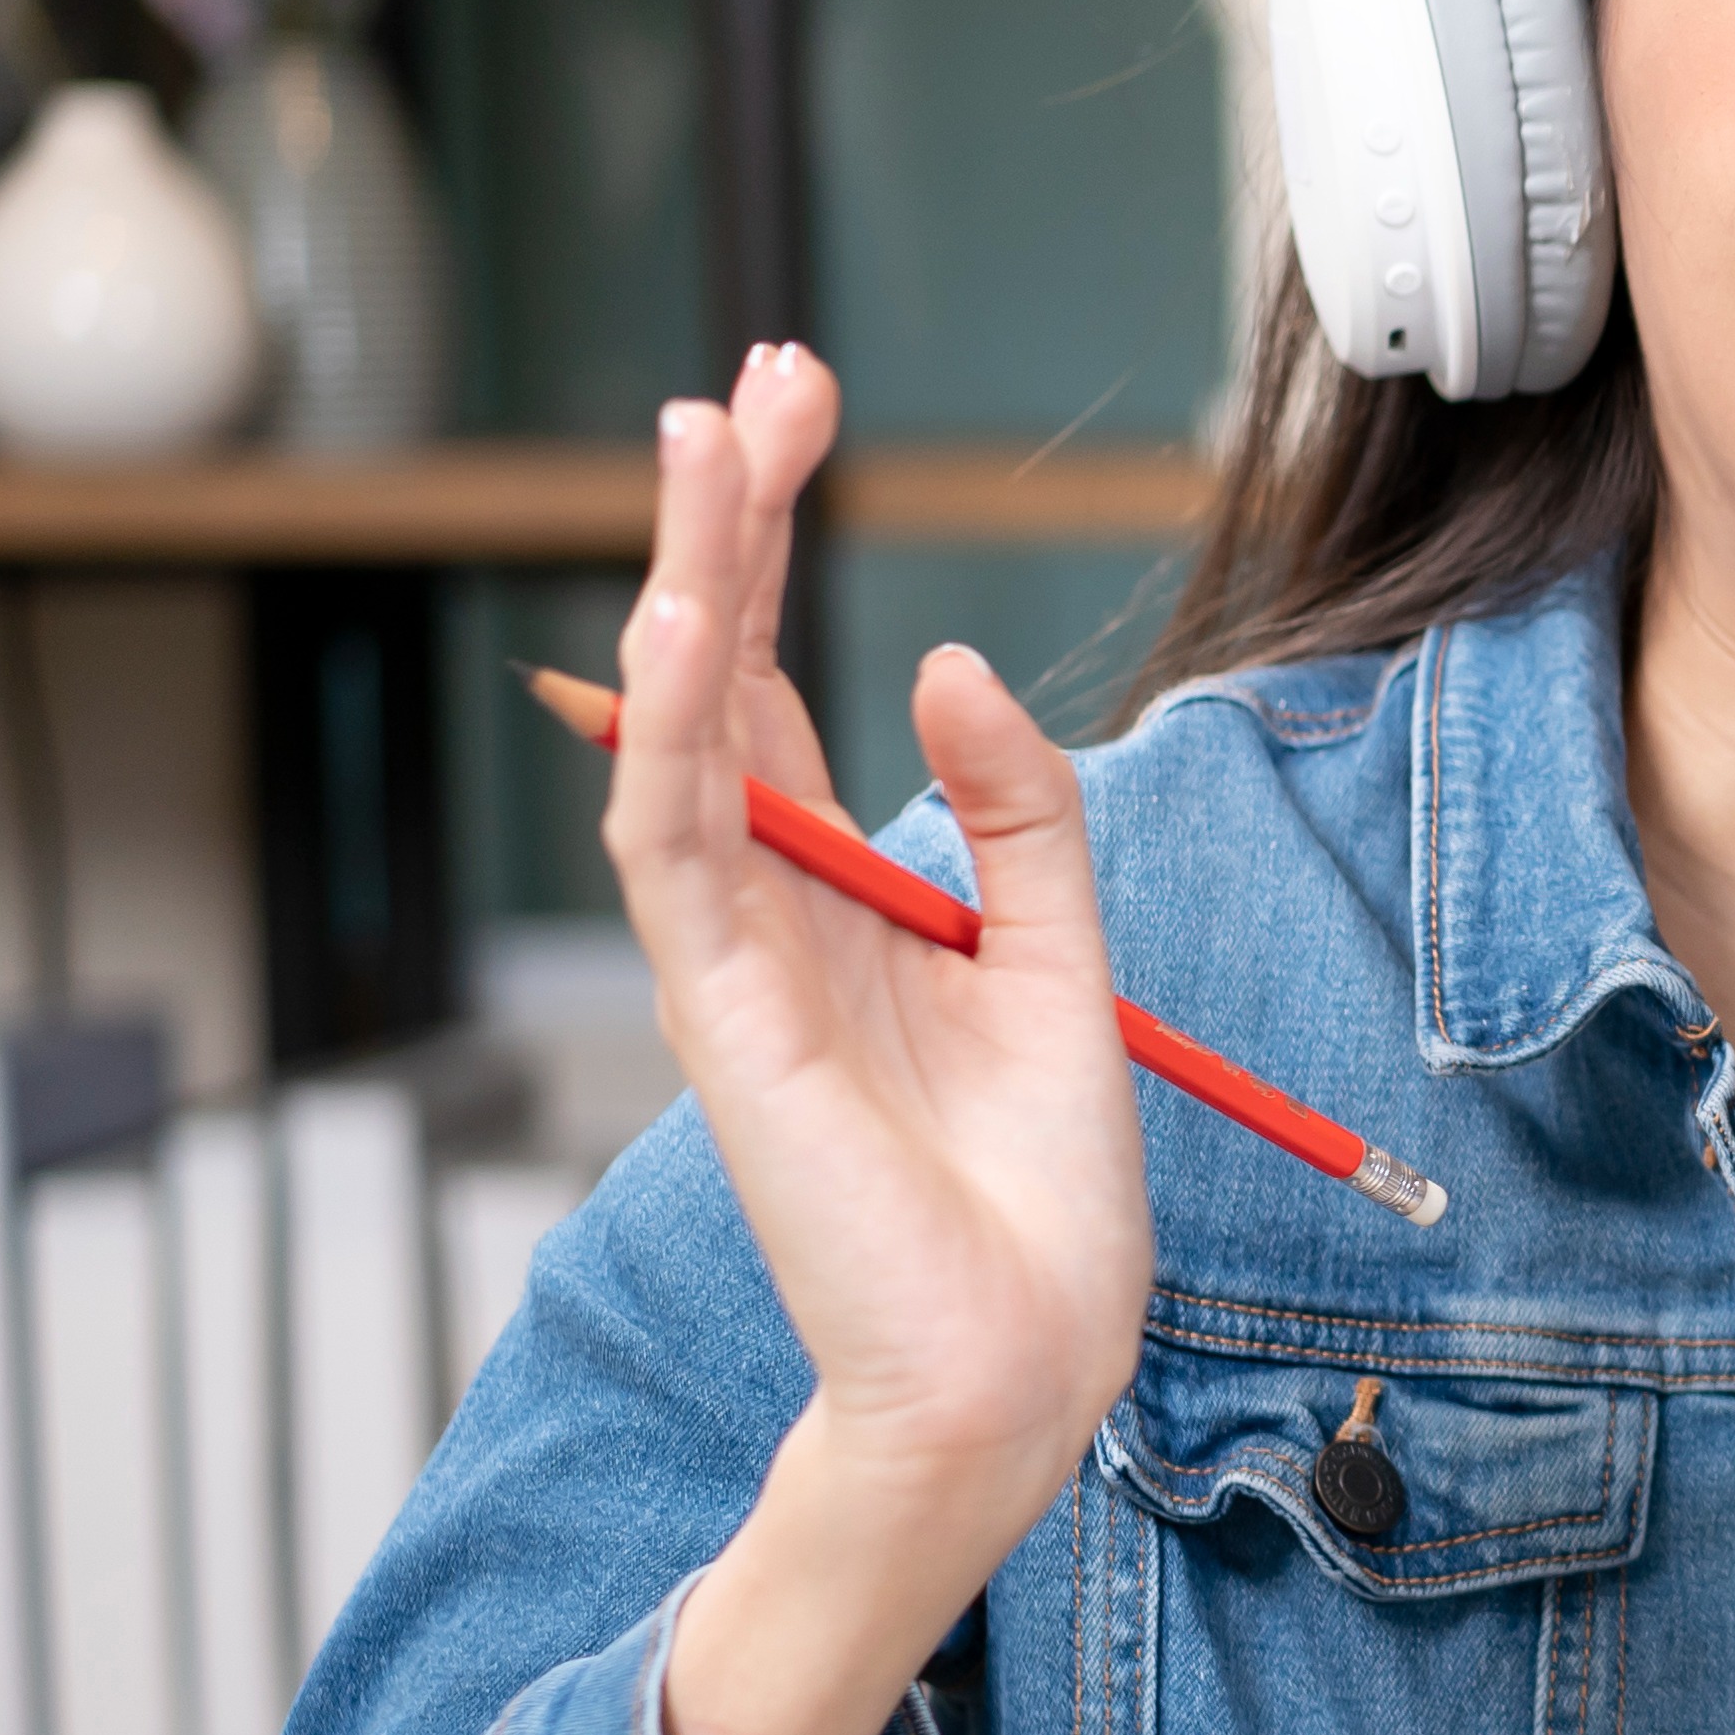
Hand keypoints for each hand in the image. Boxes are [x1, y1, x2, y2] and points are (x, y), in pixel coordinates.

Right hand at [605, 346, 1151, 1544]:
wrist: (1024, 1355)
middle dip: (732, 525)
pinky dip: (674, 739)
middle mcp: (769, 909)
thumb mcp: (1061, 955)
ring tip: (701, 448)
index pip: (785, 687)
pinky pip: (675, 851)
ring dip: (690, 586)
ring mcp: (733, 958)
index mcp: (842, 895)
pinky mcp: (727, 1016)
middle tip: (749, 379)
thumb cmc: (1035, 1185)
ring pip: (679, 737)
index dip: (788, 544)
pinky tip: (684, 630)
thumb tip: (939, 662)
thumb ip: (1018, 813)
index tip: (804, 405)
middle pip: (722, 681)